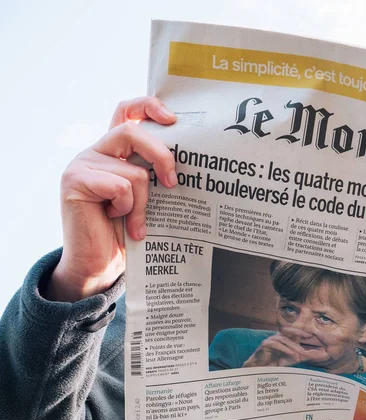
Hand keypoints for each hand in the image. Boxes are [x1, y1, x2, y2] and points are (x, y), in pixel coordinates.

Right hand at [46, 97, 176, 301]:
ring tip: (137, 223)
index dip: (148, 106)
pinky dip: (128, 209)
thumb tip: (188, 158)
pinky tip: (116, 220)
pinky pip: (120, 187)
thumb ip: (153, 174)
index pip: (126, 112)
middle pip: (132, 131)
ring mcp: (82, 164)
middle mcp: (95, 152)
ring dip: (143, 202)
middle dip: (161, 155)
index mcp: (113, 152)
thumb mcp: (145, 197)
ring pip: (133, 171)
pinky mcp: (74, 181)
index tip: (173, 119)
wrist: (98, 264)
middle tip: (173, 183)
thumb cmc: (126, 232)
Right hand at [243, 327, 329, 367]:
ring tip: (301, 354)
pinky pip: (276, 344)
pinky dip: (285, 349)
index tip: (312, 334)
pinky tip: (292, 355)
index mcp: (285, 337)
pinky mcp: (265, 344)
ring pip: (284, 339)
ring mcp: (271, 339)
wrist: (261, 369)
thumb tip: (321, 354)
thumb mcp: (294, 358)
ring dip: (294, 346)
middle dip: (298, 332)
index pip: (294, 331)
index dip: (302, 331)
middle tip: (308, 336)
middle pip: (289, 330)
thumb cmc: (276, 362)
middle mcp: (278, 336)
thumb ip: (305, 355)